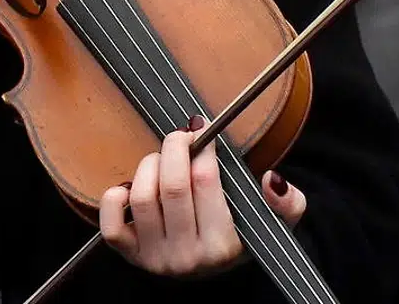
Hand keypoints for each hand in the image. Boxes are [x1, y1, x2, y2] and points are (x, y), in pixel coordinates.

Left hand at [99, 119, 306, 277]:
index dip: (203, 146)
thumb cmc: (239, 235)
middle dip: (175, 148)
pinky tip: (132, 186)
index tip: (204, 131)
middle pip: (172, 186)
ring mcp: (156, 259)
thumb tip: (272, 179)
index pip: (206, 181)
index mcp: (223, 247)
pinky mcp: (130, 256)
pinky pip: (111, 225)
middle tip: (182, 136)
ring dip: (150, 166)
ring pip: (143, 197)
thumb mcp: (272, 224)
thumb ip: (287, 203)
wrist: (210, 268)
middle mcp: (188, 257)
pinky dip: (116, 197)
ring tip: (162, 160)